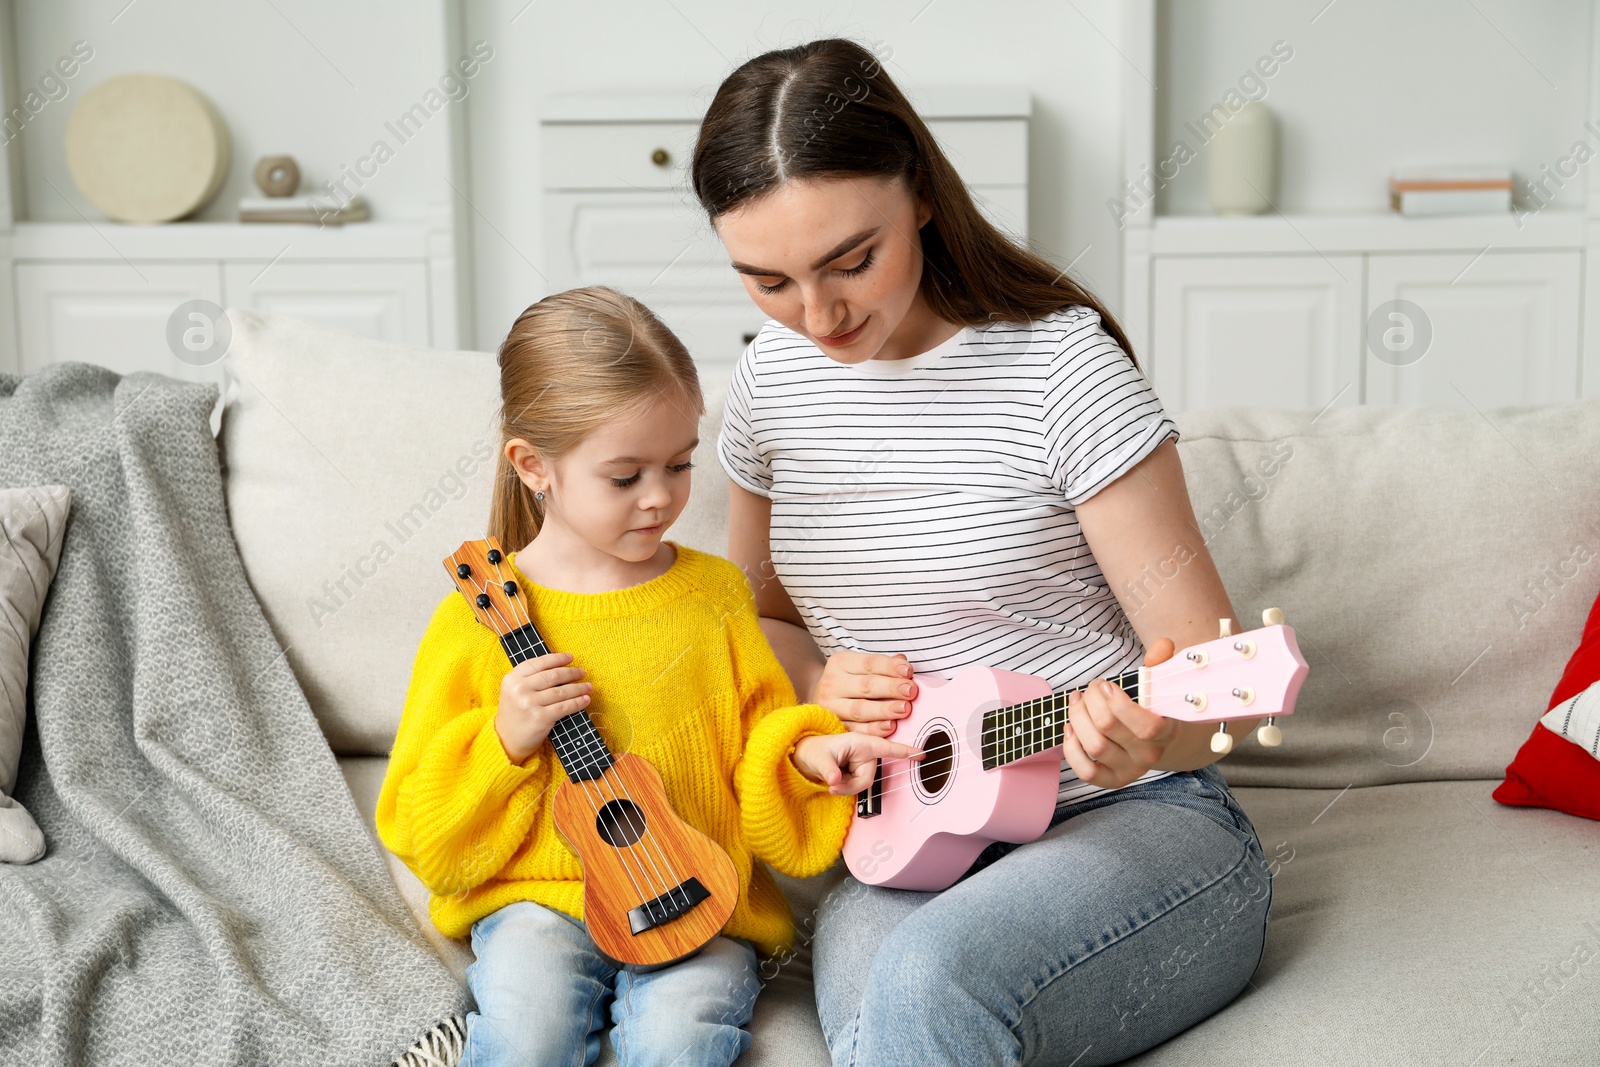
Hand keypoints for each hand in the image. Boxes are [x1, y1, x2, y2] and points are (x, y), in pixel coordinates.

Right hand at [494, 651, 592, 763]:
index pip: (539, 663)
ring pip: (561, 691)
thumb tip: (557, 660)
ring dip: (578, 688)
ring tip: (588, 687)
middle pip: (552, 675)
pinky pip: (564, 707)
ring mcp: (529, 704)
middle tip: (581, 672)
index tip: (570, 657)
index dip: (557, 659)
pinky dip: (577, 702)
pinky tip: (585, 700)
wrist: (506, 740)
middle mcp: (520, 689)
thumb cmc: (515, 712)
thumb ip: (530, 677)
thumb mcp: (514, 690)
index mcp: (512, 679)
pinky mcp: (540, 718)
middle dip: (571, 672)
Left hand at [791, 732, 923, 794]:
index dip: (905, 751)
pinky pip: (858, 787)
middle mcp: (864, 753)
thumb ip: (827, 769)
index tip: (921, 753)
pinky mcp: (858, 772)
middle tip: (833, 784)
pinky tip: (836, 780)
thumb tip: (835, 780)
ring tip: (832, 779)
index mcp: (860, 743)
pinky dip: (845, 788)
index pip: (886, 748)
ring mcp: (862, 763)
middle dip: (850, 785)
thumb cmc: (813, 750)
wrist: (805, 757)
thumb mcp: (817, 759)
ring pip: (863, 785)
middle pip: (869, 778)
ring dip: (846, 787)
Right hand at [812, 650, 917, 736]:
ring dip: (885, 710)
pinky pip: (857, 730)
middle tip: (911, 691)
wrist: (824, 698)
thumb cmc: (849, 680)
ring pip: (861, 710)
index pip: (869, 664)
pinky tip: (890, 727)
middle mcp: (832, 684)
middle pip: (866, 686)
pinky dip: (875, 730)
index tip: (908, 671)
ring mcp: (831, 707)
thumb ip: (883, 665)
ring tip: (904, 709)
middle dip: (891, 688)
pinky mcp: (834, 726)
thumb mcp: (860, 665)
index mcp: (840, 663)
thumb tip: (902, 663)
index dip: (890, 667)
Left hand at [1062, 637, 1178, 788]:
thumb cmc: (1153, 706)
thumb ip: (1161, 662)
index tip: (1107, 685)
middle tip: (1091, 688)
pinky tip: (1071, 728)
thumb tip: (1162, 646)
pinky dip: (1072, 749)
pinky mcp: (1112, 779)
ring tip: (1077, 701)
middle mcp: (1149, 754)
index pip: (1147, 726)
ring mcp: (1130, 769)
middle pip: (1109, 728)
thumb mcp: (1161, 683)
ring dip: (1078, 717)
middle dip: (1091, 700)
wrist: (1157, 739)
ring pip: (1095, 746)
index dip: (1120, 704)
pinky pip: (1087, 772)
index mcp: (1166, 731)